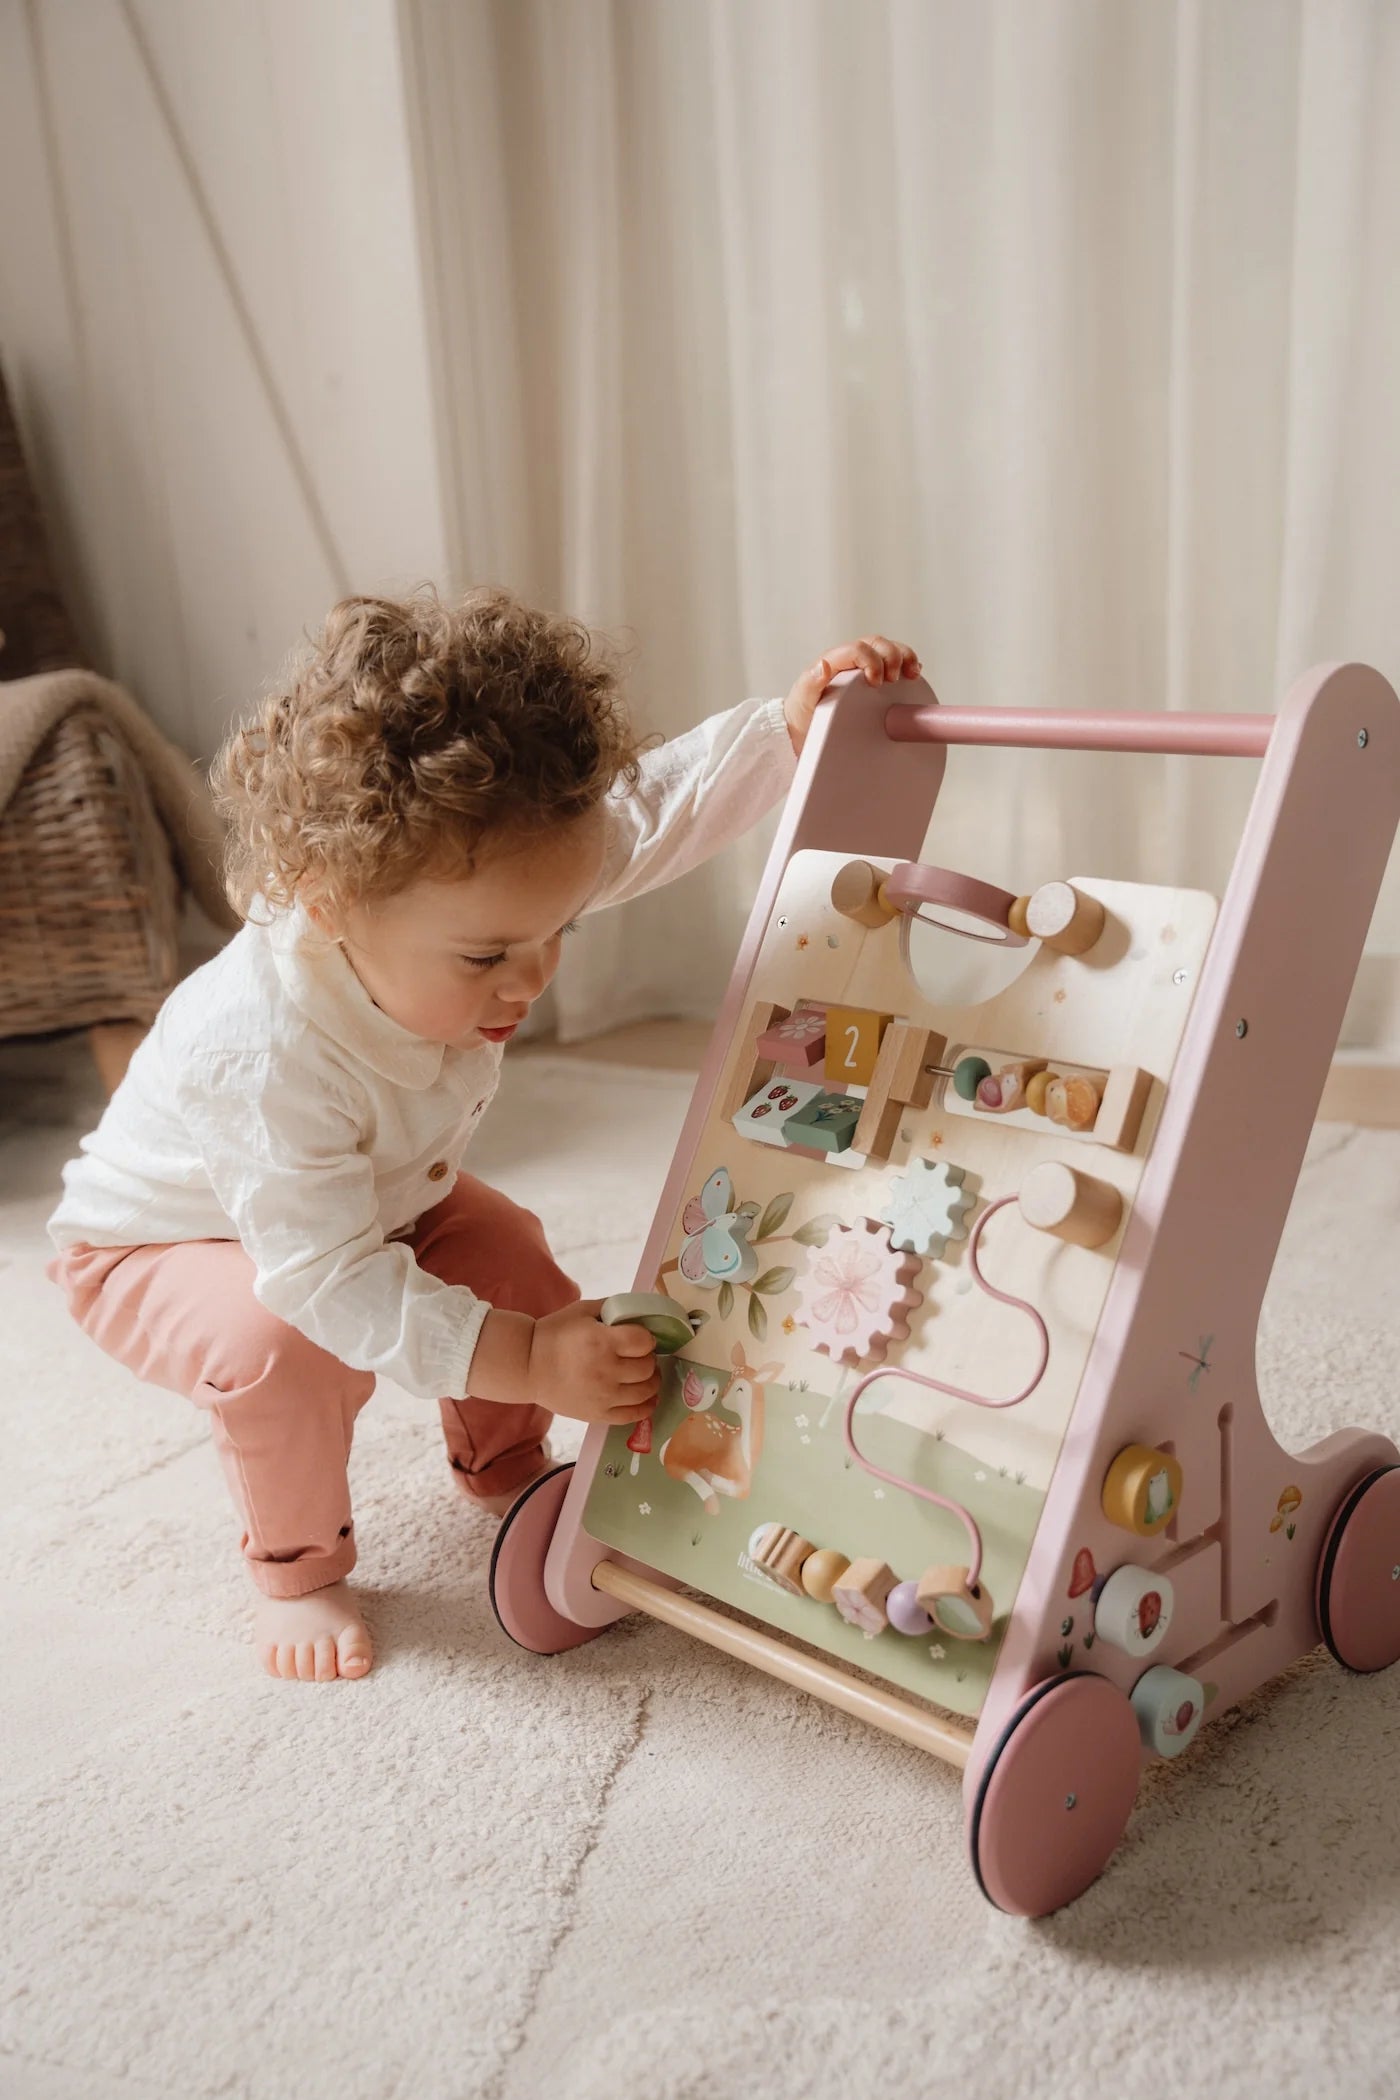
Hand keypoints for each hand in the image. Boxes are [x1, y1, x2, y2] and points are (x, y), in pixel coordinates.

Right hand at [480, 1299, 659, 1423]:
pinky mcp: (599, 1415)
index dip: (646, 1338)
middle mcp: (605, 1371)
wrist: (527, 1366)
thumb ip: (613, 1308)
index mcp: (601, 1341)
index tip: (640, 1338)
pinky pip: (634, 1415)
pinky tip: (646, 1397)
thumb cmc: (554, 1334)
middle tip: (639, 1356)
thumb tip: (642, 1313)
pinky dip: (646, 1406)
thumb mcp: (582, 1311)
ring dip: (651, 1381)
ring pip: (646, 1392)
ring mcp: (603, 1396)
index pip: (644, 1342)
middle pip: (647, 1367)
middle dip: (648, 1359)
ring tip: (643, 1375)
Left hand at [782, 635, 921, 755]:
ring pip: (888, 649)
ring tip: (912, 674)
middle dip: (892, 656)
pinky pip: (894, 663)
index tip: (876, 683)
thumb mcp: (803, 700)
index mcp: (834, 661)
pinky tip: (913, 675)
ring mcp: (863, 667)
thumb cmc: (804, 714)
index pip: (858, 649)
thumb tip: (823, 665)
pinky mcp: (874, 677)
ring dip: (905, 657)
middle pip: (877, 643)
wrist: (805, 728)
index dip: (872, 661)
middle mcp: (850, 660)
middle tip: (895, 679)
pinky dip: (907, 665)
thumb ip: (811, 682)